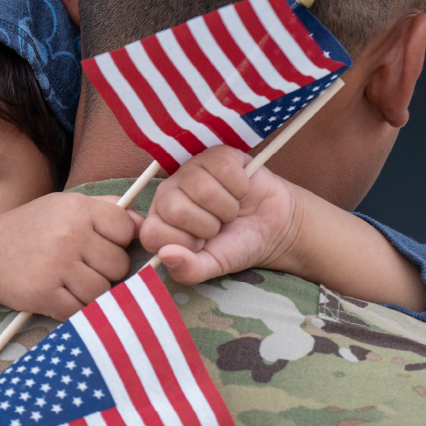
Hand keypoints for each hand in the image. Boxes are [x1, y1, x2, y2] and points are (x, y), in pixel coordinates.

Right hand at [0, 192, 141, 320]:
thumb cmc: (31, 230)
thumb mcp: (64, 206)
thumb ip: (105, 210)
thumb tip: (144, 224)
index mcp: (77, 208)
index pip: (126, 230)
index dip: (117, 242)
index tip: (98, 246)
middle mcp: (68, 233)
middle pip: (118, 265)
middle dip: (104, 271)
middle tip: (80, 268)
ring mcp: (56, 264)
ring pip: (101, 291)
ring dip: (89, 293)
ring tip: (68, 283)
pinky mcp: (44, 293)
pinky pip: (80, 310)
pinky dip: (73, 309)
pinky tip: (57, 296)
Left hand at [140, 146, 301, 285]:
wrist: (272, 227)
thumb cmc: (235, 245)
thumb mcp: (211, 266)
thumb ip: (187, 270)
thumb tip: (166, 255)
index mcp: (159, 221)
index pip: (152, 233)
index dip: (182, 243)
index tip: (200, 245)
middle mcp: (168, 193)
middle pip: (176, 210)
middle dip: (207, 226)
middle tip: (218, 226)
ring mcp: (190, 170)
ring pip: (202, 189)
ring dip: (226, 208)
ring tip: (229, 211)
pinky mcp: (215, 155)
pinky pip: (224, 169)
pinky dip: (240, 187)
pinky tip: (241, 192)